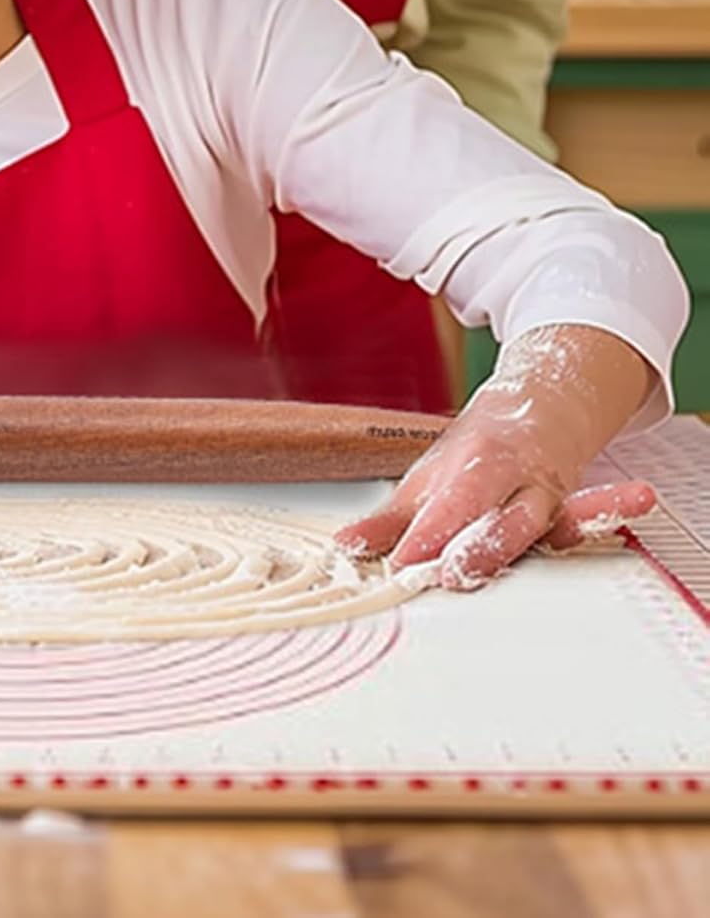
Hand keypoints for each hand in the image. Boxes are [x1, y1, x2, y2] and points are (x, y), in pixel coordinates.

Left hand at [335, 325, 658, 590]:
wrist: (531, 415)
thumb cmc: (471, 458)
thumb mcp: (424, 481)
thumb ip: (389, 521)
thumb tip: (349, 548)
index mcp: (470, 466)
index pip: (448, 504)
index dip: (426, 534)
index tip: (402, 561)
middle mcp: (510, 478)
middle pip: (491, 515)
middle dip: (472, 546)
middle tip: (448, 574)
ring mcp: (545, 494)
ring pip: (539, 519)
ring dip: (520, 541)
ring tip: (493, 568)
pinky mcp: (571, 510)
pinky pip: (595, 511)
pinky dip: (615, 505)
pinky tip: (639, 498)